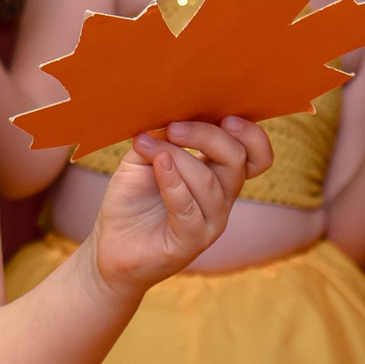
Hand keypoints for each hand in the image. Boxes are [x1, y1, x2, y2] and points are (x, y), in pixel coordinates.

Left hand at [87, 117, 273, 292]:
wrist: (108, 246)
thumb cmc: (129, 201)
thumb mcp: (142, 159)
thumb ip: (159, 138)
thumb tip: (167, 118)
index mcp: (218, 176)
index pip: (256, 157)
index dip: (252, 136)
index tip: (226, 117)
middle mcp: (221, 199)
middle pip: (236, 160)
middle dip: (207, 136)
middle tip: (174, 127)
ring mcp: (210, 223)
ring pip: (208, 182)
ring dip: (177, 157)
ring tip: (146, 145)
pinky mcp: (190, 243)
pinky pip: (189, 209)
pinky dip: (173, 183)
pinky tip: (158, 165)